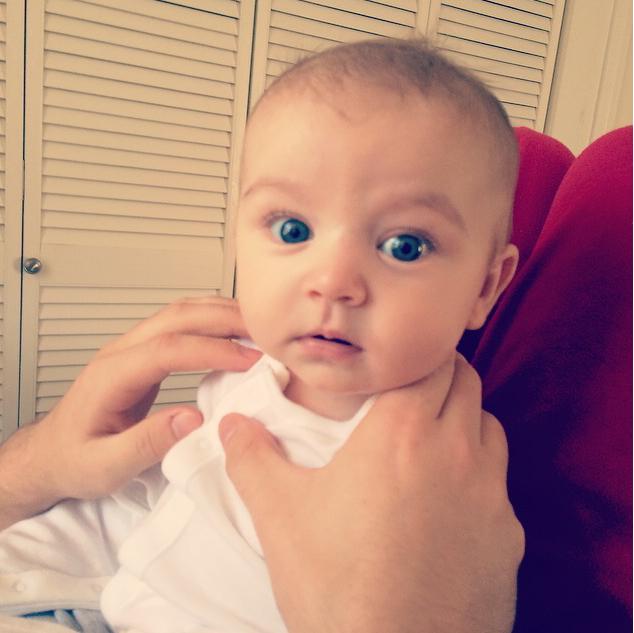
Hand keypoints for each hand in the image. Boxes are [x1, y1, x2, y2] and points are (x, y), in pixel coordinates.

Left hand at [0, 297, 260, 527]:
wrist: (50, 455)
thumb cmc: (74, 462)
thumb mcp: (104, 467)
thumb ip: (147, 443)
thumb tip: (194, 419)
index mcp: (112, 375)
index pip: (170, 347)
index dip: (214, 349)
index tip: (250, 360)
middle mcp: (121, 351)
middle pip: (178, 315)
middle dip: (226, 319)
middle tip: (267, 333)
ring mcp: (132, 348)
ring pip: (181, 312)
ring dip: (221, 313)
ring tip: (259, 327)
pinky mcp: (143, 354)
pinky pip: (181, 324)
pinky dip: (213, 321)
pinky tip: (234, 331)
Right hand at [219, 354, 523, 632]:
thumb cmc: (337, 587)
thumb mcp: (279, 515)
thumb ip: (252, 458)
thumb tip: (231, 425)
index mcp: (402, 433)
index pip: (430, 362)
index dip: (419, 353)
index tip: (404, 359)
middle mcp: (456, 453)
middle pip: (466, 383)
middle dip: (442, 376)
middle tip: (414, 389)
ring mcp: (491, 496)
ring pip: (490, 430)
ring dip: (466, 422)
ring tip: (433, 441)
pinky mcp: (509, 539)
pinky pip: (501, 489)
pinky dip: (481, 480)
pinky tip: (451, 507)